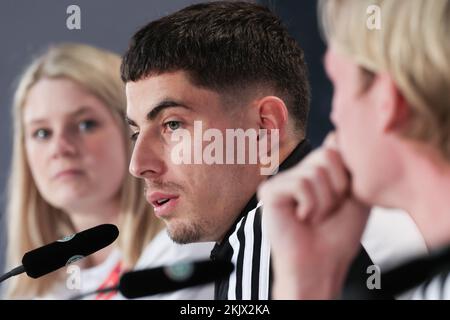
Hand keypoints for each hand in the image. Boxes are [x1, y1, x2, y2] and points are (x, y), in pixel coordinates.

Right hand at [258, 133, 369, 298]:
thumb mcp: (355, 195)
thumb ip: (350, 166)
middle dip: (338, 188)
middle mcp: (297, 172)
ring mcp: (282, 181)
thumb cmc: (339, 234)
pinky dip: (311, 206)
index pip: (334, 147)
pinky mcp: (270, 191)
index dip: (346, 174)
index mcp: (316, 172)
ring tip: (315, 218)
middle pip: (328, 155)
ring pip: (315, 173)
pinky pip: (301, 185)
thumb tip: (335, 133)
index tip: (344, 197)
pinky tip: (302, 219)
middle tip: (329, 210)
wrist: (322, 263)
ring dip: (325, 202)